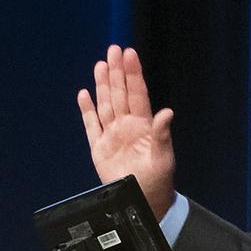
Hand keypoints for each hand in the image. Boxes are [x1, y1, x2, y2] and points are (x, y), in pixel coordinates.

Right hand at [76, 44, 175, 219]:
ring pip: (106, 104)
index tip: (129, 54)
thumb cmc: (158, 180)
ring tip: (101, 65)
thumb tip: (167, 112)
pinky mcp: (100, 148)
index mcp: (144, 126)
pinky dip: (87, 110)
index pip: (137, 94)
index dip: (133, 74)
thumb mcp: (163, 158)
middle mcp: (127, 126)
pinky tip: (84, 94)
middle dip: (117, 72)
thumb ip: (162, 134)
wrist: (144, 201)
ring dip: (103, 85)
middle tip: (114, 49)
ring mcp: (113, 135)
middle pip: (120, 94)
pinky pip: (91, 125)